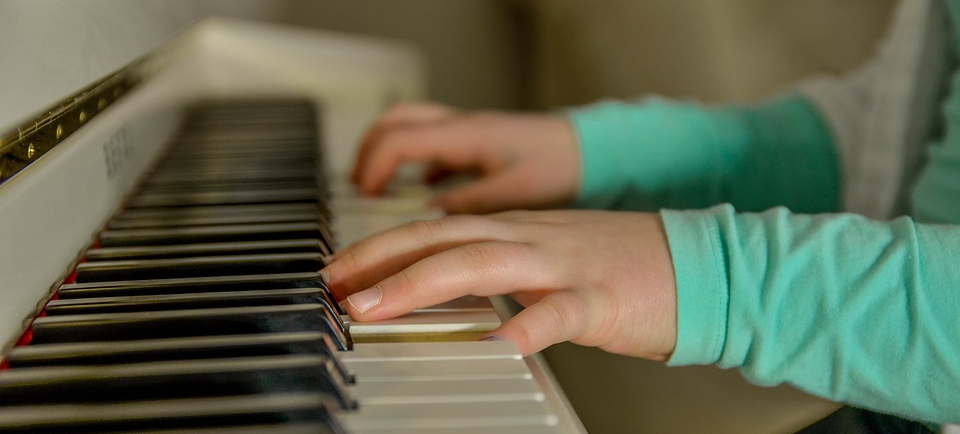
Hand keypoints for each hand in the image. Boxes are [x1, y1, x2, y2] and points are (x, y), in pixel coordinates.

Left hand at [320, 210, 677, 359]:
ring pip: (482, 264)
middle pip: (442, 238)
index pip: (435, 229)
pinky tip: (497, 342)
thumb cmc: (623, 268)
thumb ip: (503, 266)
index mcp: (518, 230)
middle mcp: (530, 239)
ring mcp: (564, 265)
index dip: (381, 246)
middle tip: (333, 287)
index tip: (340, 270)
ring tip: (373, 306)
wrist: (700, 264)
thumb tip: (449, 286)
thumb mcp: (552, 257)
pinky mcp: (601, 299)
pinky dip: (525, 325)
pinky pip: (559, 311)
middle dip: (379, 260)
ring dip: (420, 282)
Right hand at [351, 102, 580, 213]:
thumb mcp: (516, 193)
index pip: (398, 141)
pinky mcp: (479, 146)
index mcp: (466, 136)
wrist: (593, 152)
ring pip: (411, 130)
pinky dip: (416, 165)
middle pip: (394, 124)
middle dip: (368, 153)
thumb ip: (470, 205)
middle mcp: (462, 128)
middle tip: (358, 190)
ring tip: (377, 192)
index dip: (373, 169)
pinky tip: (419, 194)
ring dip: (388, 155)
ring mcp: (468, 134)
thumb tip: (429, 219)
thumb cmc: (562, 167)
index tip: (364, 199)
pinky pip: (434, 146)